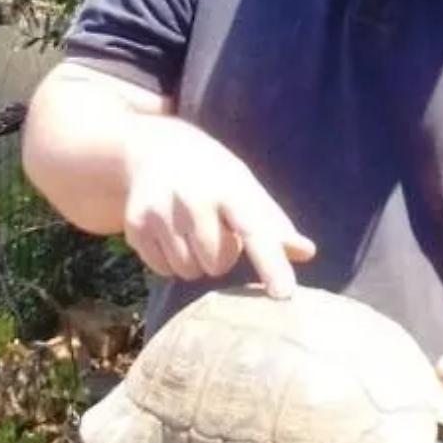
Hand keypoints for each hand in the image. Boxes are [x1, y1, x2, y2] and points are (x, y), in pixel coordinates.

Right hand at [122, 116, 314, 296]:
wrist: (154, 148)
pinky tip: (170, 233)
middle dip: (221, 256)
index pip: (255, 232)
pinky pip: (163, 271)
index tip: (285, 294)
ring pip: (189, 272)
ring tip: (192, 232)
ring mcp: (159, 212)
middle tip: (215, 231)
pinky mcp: (134, 226)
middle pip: (218, 264)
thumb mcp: (245, 188)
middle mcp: (192, 199)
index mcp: (230, 188)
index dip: (271, 264)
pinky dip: (170, 261)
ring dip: (196, 262)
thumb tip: (308, 252)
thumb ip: (274, 224)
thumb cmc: (213, 175)